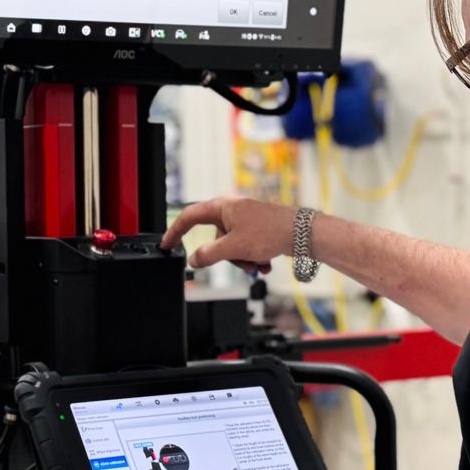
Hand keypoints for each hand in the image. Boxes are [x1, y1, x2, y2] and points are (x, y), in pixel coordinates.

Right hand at [161, 197, 298, 272]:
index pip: (189, 217)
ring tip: (258, 263)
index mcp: (222, 207)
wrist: (302, 233)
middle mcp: (232, 210)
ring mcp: (245, 219)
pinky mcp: (257, 229)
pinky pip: (245, 247)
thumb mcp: (234, 248)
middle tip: (241, 262)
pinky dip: (253, 257)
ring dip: (243, 260)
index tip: (167, 244)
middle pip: (214, 238)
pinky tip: (265, 262)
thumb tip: (194, 260)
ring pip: (231, 246)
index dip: (175, 231)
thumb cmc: (271, 232)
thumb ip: (209, 255)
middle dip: (228, 256)